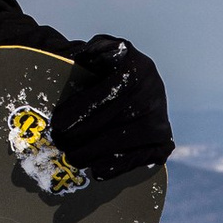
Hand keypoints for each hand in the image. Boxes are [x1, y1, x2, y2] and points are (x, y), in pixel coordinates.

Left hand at [51, 35, 173, 181]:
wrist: (136, 87)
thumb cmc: (107, 69)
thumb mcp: (99, 52)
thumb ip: (88, 53)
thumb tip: (75, 58)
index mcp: (138, 67)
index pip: (105, 94)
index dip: (80, 110)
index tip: (58, 124)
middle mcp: (155, 93)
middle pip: (113, 121)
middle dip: (81, 135)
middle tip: (58, 143)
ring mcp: (161, 119)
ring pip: (122, 142)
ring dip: (93, 153)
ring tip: (70, 157)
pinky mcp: (163, 143)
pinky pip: (138, 158)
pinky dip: (116, 166)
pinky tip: (96, 170)